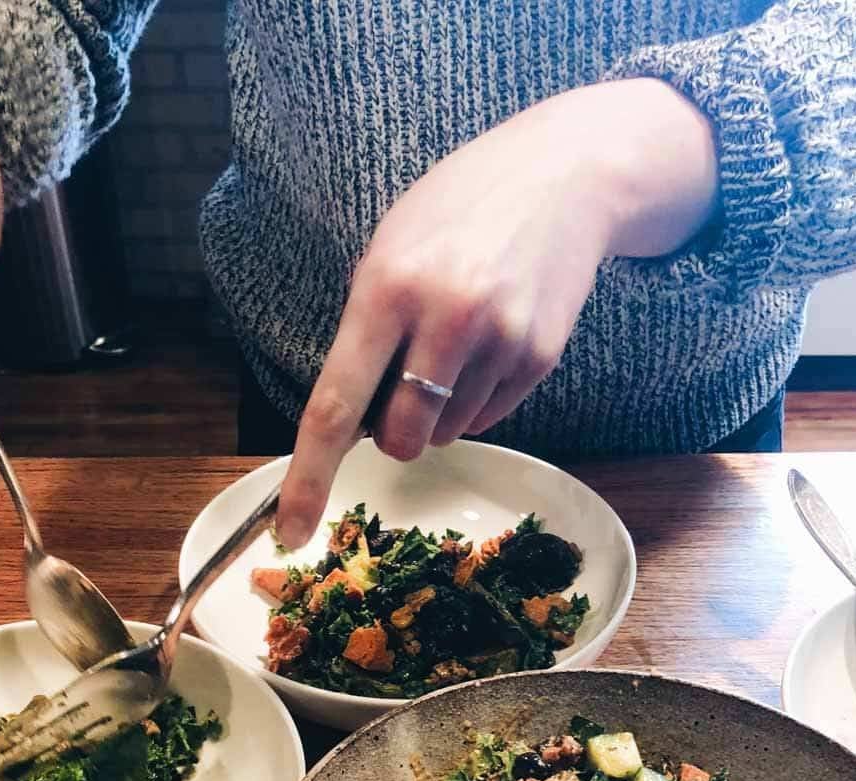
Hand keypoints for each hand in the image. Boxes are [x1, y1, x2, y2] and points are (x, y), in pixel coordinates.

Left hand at [276, 78, 717, 545]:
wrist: (565, 175)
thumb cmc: (460, 212)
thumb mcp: (391, 249)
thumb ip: (367, 331)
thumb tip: (355, 424)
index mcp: (388, 289)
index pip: (336, 405)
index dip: (308, 476)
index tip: (291, 529)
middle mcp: (446, 318)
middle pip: (398, 439)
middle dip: (392, 433)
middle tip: (402, 384)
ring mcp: (499, 341)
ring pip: (445, 434)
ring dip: (438, 411)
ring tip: (456, 339)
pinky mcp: (538, 357)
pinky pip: (487, 417)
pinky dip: (477, 398)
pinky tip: (489, 340)